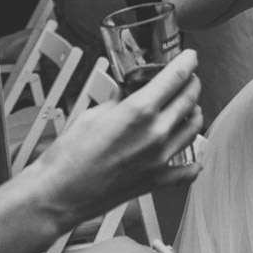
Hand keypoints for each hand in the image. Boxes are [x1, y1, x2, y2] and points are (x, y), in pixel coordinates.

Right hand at [23, 50, 203, 230]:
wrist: (58, 195)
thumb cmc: (68, 158)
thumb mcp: (92, 115)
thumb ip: (118, 101)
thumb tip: (128, 92)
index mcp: (139, 111)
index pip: (176, 77)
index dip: (187, 62)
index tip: (189, 57)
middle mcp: (155, 133)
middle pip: (189, 99)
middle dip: (191, 84)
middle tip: (189, 79)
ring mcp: (160, 158)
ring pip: (194, 129)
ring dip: (194, 114)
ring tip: (189, 109)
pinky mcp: (157, 180)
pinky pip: (188, 171)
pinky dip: (193, 162)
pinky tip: (193, 157)